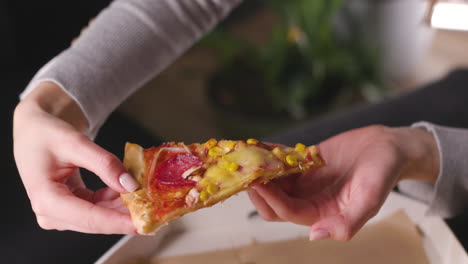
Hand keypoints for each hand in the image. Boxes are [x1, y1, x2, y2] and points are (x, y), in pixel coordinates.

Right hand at [13, 82, 138, 233]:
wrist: (35, 131)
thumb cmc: (46, 134)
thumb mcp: (75, 143)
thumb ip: (104, 164)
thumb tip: (130, 185)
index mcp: (46, 199)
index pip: (90, 217)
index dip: (119, 222)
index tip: (144, 222)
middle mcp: (51, 212)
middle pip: (97, 221)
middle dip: (127, 216)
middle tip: (155, 209)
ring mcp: (61, 213)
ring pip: (100, 217)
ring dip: (124, 208)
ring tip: (148, 197)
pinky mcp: (71, 208)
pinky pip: (98, 208)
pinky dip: (116, 200)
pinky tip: (131, 190)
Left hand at [248, 125, 438, 240]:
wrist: (389, 148)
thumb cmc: (383, 174)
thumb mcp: (370, 199)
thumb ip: (348, 222)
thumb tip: (316, 236)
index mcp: (322, 214)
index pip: (287, 211)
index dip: (270, 199)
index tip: (256, 182)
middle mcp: (310, 200)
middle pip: (274, 202)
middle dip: (258, 190)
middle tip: (245, 172)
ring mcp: (305, 182)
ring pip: (274, 182)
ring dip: (260, 171)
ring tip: (245, 156)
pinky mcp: (304, 163)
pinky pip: (282, 161)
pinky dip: (269, 154)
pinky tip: (258, 144)